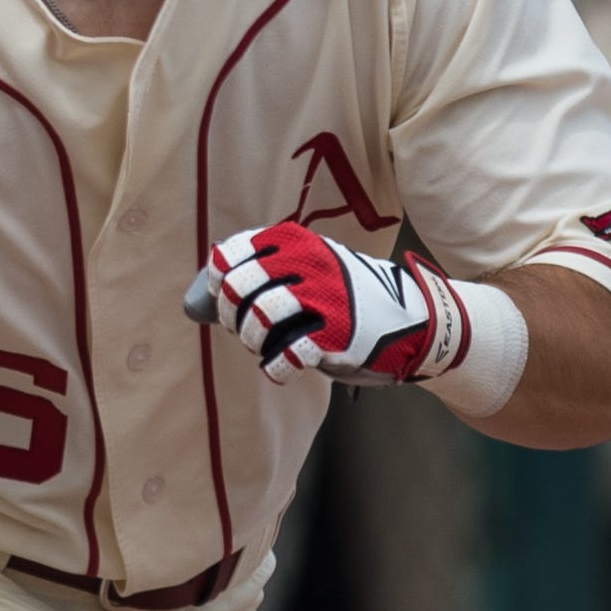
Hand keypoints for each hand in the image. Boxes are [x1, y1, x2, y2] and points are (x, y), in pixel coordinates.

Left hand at [184, 222, 471, 387]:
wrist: (415, 321)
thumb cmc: (346, 299)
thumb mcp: (309, 270)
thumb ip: (262, 275)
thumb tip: (195, 302)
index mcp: (296, 242)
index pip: (228, 256)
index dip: (217, 282)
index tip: (226, 297)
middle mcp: (308, 263)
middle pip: (236, 289)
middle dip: (231, 315)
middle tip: (245, 328)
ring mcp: (324, 298)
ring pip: (257, 321)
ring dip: (253, 342)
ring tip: (265, 347)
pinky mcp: (336, 336)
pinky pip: (285, 357)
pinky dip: (276, 368)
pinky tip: (284, 367)